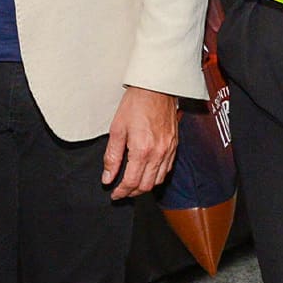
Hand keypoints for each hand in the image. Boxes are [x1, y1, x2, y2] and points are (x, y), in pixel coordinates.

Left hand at [102, 85, 178, 200]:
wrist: (157, 87)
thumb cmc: (136, 104)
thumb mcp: (117, 129)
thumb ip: (112, 157)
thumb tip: (108, 177)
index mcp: (142, 150)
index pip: (132, 181)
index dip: (121, 192)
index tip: (114, 194)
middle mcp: (158, 153)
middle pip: (146, 185)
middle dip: (132, 192)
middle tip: (121, 192)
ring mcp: (169, 150)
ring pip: (158, 180)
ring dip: (144, 186)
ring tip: (133, 185)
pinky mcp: (174, 145)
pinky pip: (167, 169)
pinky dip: (156, 176)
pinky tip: (147, 173)